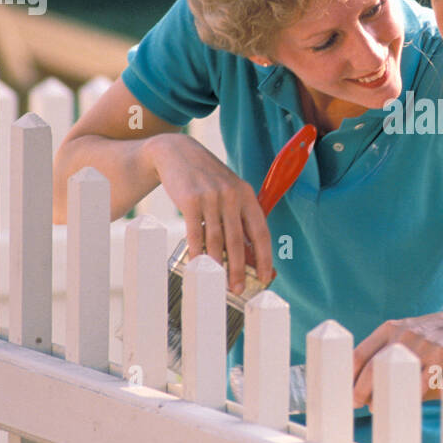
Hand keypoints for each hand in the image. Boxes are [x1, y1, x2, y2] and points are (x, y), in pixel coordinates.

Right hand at [146, 132, 272, 293]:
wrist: (177, 153)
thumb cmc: (207, 180)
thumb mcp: (229, 192)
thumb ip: (238, 219)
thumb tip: (247, 255)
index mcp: (247, 195)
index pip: (261, 232)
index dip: (265, 257)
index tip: (265, 276)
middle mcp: (232, 196)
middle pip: (239, 241)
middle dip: (239, 269)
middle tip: (238, 289)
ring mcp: (211, 198)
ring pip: (217, 240)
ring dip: (218, 265)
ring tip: (218, 283)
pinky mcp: (190, 200)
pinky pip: (195, 233)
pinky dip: (197, 251)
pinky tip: (198, 264)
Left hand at [351, 311, 442, 408]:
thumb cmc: (424, 340)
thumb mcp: (399, 338)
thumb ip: (380, 359)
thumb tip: (360, 395)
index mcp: (388, 330)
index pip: (359, 355)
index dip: (348, 378)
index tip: (343, 394)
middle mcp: (402, 334)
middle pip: (373, 366)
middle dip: (361, 390)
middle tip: (356, 405)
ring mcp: (423, 344)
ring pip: (396, 375)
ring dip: (384, 395)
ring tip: (376, 407)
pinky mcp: (442, 354)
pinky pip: (423, 380)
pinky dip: (411, 395)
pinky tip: (405, 404)